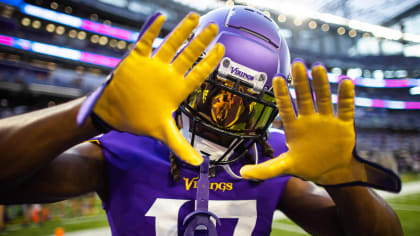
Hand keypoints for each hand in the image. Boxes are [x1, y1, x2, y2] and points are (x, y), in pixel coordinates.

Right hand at [77, 12, 224, 165]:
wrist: (114, 113)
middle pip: (188, 55)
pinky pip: (144, 42)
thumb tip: (198, 164)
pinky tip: (161, 17)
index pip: (198, 73)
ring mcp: (153, 65)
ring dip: (181, 31)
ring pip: (170, 44)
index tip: (223, 49)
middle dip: (201, 41)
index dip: (211, 62)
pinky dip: (151, 30)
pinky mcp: (135, 60)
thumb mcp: (163, 132)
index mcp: (177, 89)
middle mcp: (168, 74)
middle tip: (214, 27)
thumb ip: (180, 146)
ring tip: (194, 17)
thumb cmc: (141, 121)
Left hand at [240, 60, 400, 191]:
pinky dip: (346, 97)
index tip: (277, 78)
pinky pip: (345, 108)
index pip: (286, 108)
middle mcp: (309, 119)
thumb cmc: (306, 166)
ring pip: (323, 99)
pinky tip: (345, 82)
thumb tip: (243, 173)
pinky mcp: (344, 124)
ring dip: (321, 84)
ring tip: (318, 67)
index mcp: (294, 127)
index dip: (281, 94)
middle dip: (300, 82)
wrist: (332, 173)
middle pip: (304, 98)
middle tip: (297, 64)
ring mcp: (327, 120)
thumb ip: (265, 170)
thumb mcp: (284, 168)